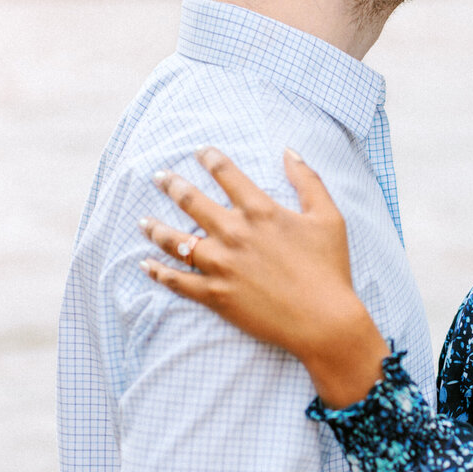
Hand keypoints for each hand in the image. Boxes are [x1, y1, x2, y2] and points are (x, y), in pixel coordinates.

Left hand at [138, 147, 388, 406]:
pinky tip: (146, 265)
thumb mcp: (328, 217)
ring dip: (155, 228)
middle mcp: (234, 233)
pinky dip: (158, 272)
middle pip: (191, 201)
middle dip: (171, 185)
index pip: (226, 174)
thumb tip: (289, 150)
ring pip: (176, 240)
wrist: (323, 321)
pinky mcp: (215, 295)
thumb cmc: (329, 268)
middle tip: (159, 177)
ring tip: (143, 221)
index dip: (210, 158)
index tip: (198, 151)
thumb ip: (308, 180)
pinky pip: (178, 281)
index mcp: (260, 211)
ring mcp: (221, 265)